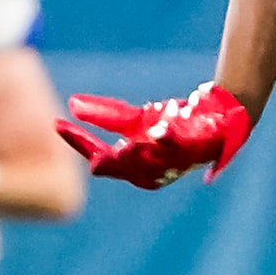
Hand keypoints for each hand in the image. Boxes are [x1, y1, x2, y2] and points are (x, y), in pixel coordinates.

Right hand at [58, 83, 252, 189]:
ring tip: (124, 146)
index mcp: (132, 168)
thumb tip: (72, 103)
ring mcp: (170, 161)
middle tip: (88, 142)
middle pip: (118, 165)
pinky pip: (176, 144)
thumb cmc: (175, 125)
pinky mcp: (192, 146)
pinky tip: (157, 130)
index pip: (98, 158)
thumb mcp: (137, 120)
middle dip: (104, 157)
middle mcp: (150, 171)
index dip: (78, 142)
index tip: (58, 124)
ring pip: (146, 160)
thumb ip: (106, 115)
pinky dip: (165, 138)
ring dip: (134, 152)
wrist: (217, 119)